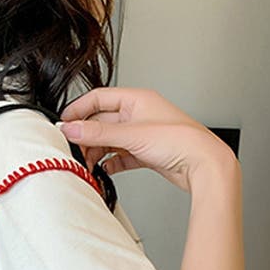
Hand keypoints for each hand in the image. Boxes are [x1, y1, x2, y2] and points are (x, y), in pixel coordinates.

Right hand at [59, 87, 238, 193]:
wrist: (204, 165)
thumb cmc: (180, 141)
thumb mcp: (131, 134)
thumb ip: (97, 133)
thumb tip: (71, 128)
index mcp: (137, 99)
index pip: (99, 98)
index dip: (79, 110)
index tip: (64, 125)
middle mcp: (139, 114)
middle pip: (102, 121)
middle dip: (87, 137)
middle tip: (74, 150)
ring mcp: (142, 134)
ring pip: (110, 140)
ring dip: (97, 152)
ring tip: (88, 164)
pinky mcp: (146, 153)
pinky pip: (120, 156)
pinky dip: (110, 163)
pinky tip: (104, 171)